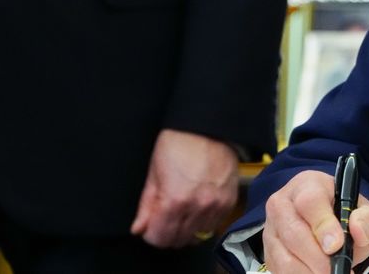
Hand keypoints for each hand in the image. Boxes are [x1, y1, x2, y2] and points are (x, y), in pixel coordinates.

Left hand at [130, 128, 238, 247]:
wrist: (207, 128)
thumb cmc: (178, 145)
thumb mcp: (154, 174)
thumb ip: (146, 206)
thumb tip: (139, 229)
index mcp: (175, 201)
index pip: (161, 238)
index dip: (152, 235)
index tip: (151, 227)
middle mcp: (198, 207)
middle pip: (179, 240)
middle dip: (168, 233)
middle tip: (166, 219)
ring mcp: (216, 205)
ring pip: (198, 236)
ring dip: (188, 229)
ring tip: (183, 213)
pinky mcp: (229, 201)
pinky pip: (215, 225)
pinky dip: (205, 223)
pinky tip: (198, 208)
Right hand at [262, 169, 368, 272]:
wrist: (329, 226)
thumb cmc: (344, 215)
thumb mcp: (363, 213)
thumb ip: (367, 219)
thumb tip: (358, 228)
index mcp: (308, 185)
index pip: (310, 201)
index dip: (323, 225)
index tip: (336, 246)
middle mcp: (283, 204)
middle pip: (294, 233)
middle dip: (318, 258)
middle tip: (336, 270)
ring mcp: (272, 229)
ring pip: (284, 257)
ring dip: (309, 272)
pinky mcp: (268, 252)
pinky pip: (279, 270)